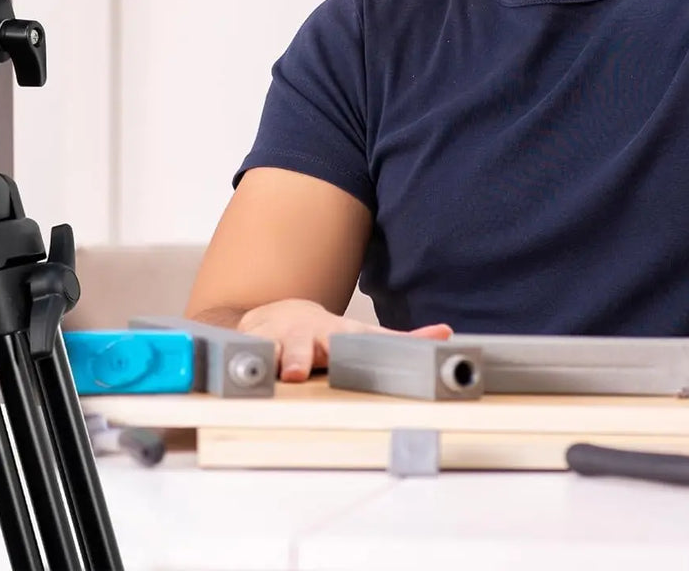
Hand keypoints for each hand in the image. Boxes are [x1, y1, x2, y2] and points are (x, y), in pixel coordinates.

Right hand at [236, 298, 452, 382]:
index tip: (403, 346)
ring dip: (278, 360)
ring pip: (275, 350)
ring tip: (283, 373)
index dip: (380, 345)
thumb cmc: (324, 332)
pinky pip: (247, 354)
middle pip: (305, 346)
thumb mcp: (360, 334)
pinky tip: (241, 369)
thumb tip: (447, 333)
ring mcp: (280, 341)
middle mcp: (309, 335)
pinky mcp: (254, 346)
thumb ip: (400, 338)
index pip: (363, 339)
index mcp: (337, 333)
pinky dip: (245, 361)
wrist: (276, 315)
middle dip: (302, 357)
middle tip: (301, 370)